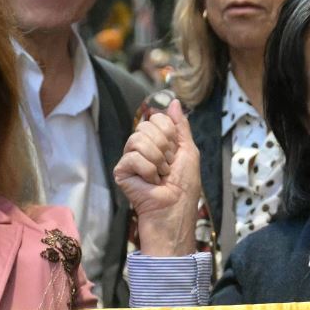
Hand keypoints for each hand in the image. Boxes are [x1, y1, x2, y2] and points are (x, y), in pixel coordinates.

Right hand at [114, 100, 201, 255]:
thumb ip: (181, 126)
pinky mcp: (121, 171)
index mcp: (157, 141)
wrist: (174, 208)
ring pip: (138, 139)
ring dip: (157, 160)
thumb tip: (172, 101)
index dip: (171, 135)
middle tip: (167, 167)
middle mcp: (141, 147)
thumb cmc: (184, 186)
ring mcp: (129, 158)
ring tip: (159, 175)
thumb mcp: (188, 151)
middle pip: (147, 126)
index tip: (176, 154)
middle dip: (164, 148)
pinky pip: (132, 156)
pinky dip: (147, 170)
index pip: (158, 119)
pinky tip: (149, 182)